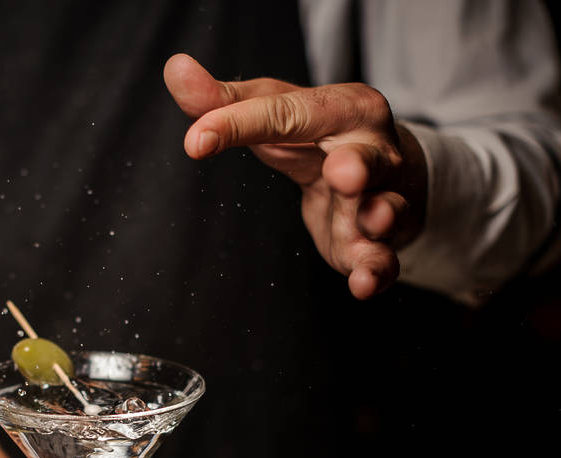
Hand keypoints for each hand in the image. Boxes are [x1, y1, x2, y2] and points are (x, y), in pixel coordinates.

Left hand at [164, 53, 426, 298]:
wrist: (378, 176)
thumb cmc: (316, 137)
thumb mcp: (274, 112)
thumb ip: (224, 101)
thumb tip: (175, 69)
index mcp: (344, 108)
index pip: (289, 114)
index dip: (240, 124)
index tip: (195, 141)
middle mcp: (373, 152)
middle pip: (367, 158)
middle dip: (358, 167)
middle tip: (342, 172)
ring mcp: (383, 199)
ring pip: (385, 210)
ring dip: (378, 218)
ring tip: (374, 222)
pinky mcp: (379, 245)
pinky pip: (384, 260)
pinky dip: (376, 271)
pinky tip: (363, 284)